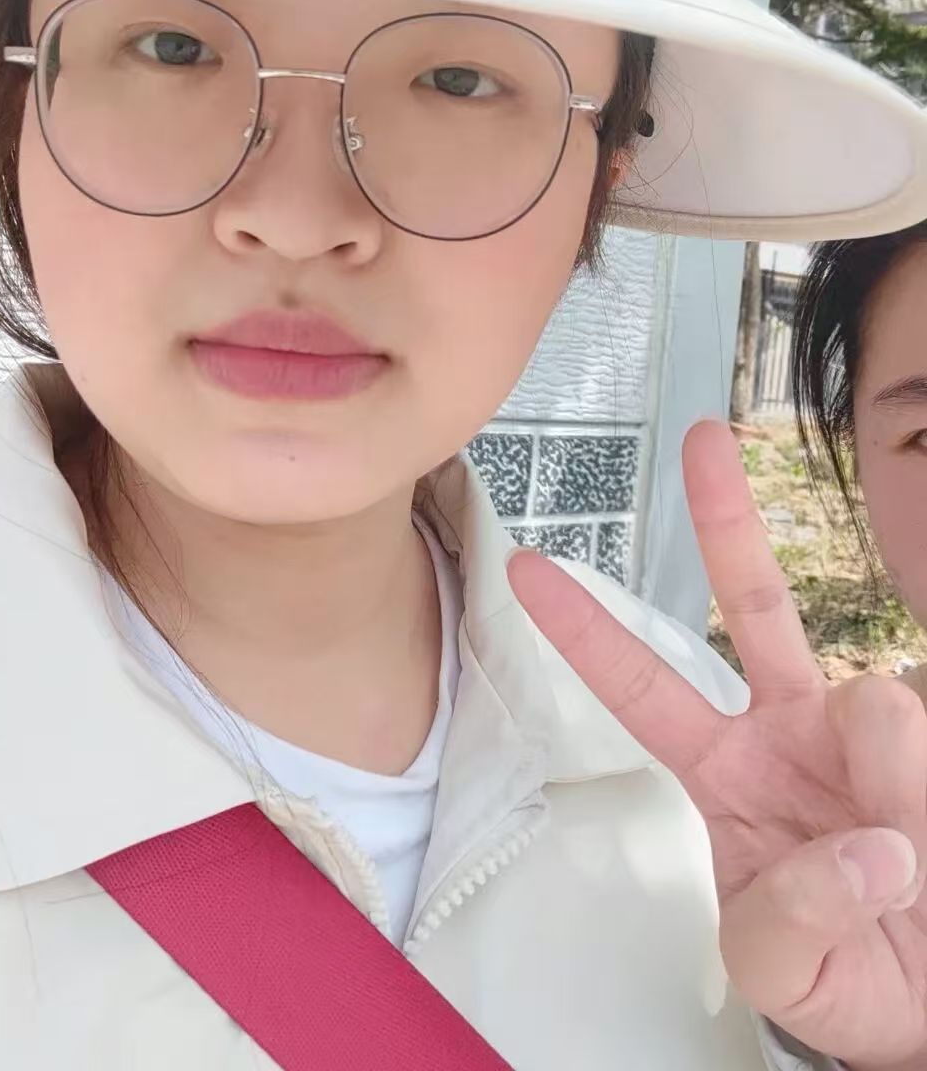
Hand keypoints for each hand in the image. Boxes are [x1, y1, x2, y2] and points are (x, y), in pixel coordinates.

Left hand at [508, 420, 926, 1069]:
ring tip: (903, 872)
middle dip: (724, 517)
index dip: (585, 631)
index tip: (526, 567)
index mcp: (723, 771)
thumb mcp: (780, 969)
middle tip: (701, 438)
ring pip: (874, 708)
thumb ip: (795, 916)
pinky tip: (923, 848)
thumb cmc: (839, 975)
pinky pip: (925, 748)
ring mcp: (863, 732)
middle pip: (752, 605)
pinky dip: (924, 811)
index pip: (642, 688)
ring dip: (892, 794)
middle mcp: (789, 730)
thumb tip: (869, 841)